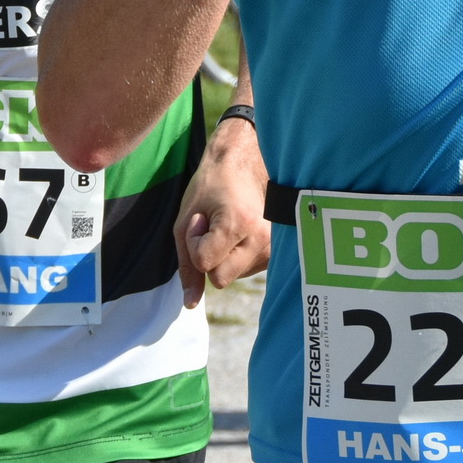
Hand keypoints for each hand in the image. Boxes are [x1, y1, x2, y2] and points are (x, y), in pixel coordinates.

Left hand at [174, 118, 270, 307]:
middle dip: (209, 256)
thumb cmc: (211, 185)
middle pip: (220, 278)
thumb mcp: (186, 220)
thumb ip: (187, 263)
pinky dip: (235, 256)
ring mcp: (273, 245)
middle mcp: (262, 237)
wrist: (245, 160)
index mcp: (239, 224)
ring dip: (223, 256)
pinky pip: (244, 270)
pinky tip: (240, 231)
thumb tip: (190, 303)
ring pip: (232, 276)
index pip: (205, 263)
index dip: (194, 242)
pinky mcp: (276, 250)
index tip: (201, 218)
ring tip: (228, 223)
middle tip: (213, 223)